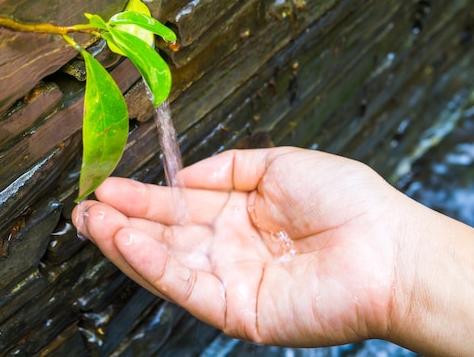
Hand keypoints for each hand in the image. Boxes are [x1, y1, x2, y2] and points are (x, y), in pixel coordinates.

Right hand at [72, 147, 408, 345]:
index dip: (146, 196)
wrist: (387, 247)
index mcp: (244, 212)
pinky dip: (155, 266)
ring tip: (92, 223)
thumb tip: (182, 175)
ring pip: (170, 263)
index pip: (184, 204)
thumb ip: (229, 166)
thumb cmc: (348, 201)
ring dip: (127, 244)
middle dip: (124, 221)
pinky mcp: (239, 310)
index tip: (110, 185)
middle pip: (169, 235)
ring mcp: (235, 279)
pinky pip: (189, 287)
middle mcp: (234, 246)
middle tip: (86, 207)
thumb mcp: (282, 162)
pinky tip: (128, 244)